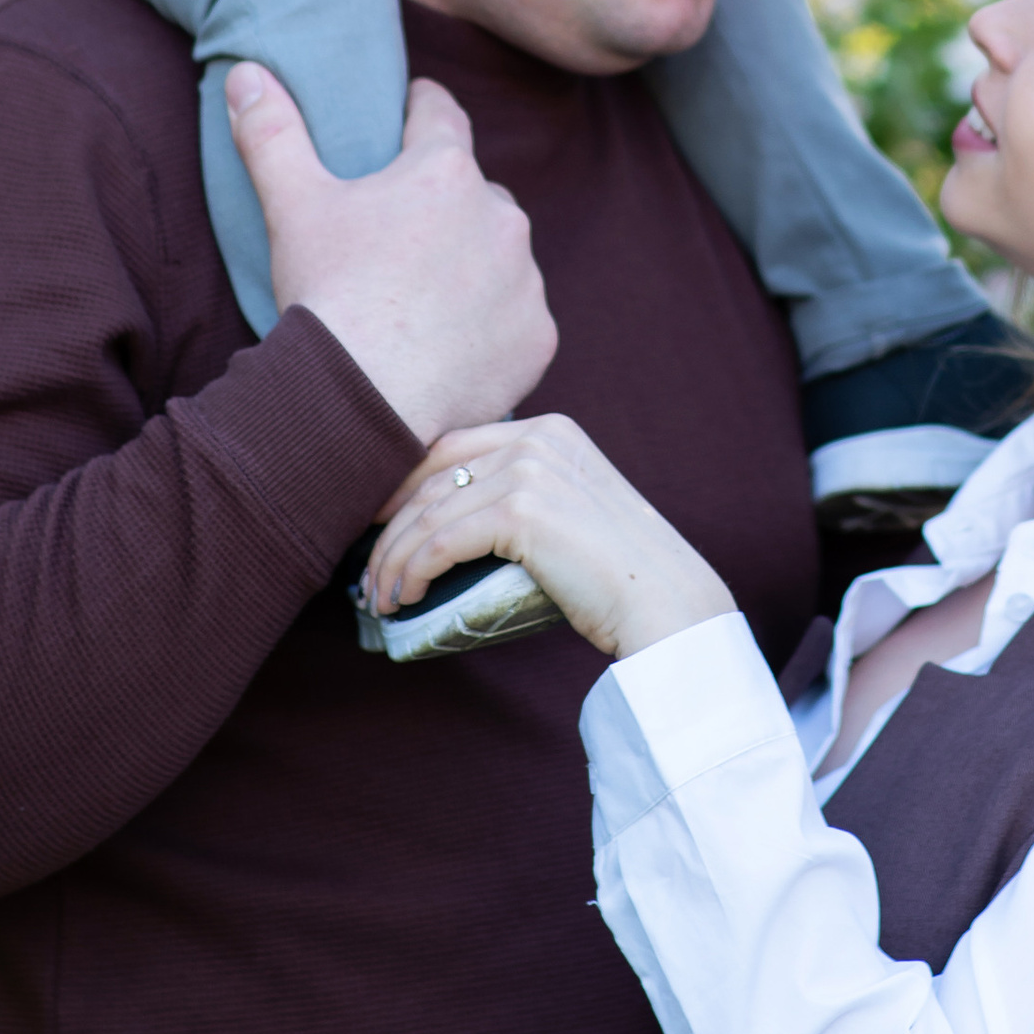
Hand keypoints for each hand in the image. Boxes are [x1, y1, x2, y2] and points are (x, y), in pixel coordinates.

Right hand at [226, 65, 555, 440]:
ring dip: (475, 265)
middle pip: (475, 193)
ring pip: (502, 256)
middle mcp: (501, 215)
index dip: (422, 109)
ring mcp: (526, 278)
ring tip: (427, 298)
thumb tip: (246, 72)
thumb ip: (272, 131)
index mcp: (445, 171)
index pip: (440, 115)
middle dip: (447, 204)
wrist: (363, 397)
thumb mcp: (292, 205)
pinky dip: (494, 326)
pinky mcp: (537, 336)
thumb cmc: (327, 292)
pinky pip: (519, 320)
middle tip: (404, 236)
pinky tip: (454, 345)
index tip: (413, 110)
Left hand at [364, 414, 732, 662]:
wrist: (666, 602)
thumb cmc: (617, 575)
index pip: (451, 448)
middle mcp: (537, 438)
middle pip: (431, 475)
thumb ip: (522, 497)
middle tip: (367, 574)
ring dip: (392, 560)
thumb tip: (448, 525)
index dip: (402, 486)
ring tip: (380, 599)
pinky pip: (442, 541)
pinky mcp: (522, 510)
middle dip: (387, 527)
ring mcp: (531, 470)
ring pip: (430, 513)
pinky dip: (412, 571)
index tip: (375, 524)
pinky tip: (404, 597)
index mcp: (549, 430)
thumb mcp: (570, 512)